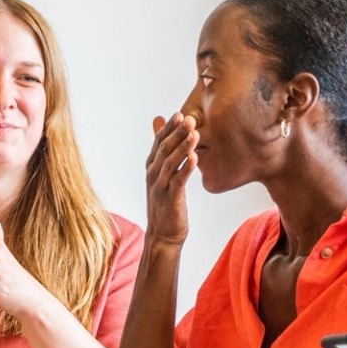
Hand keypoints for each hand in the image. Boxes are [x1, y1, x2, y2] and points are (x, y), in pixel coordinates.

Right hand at [144, 113, 197, 246]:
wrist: (163, 234)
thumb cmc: (167, 203)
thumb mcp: (164, 177)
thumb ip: (165, 155)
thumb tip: (164, 139)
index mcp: (152, 166)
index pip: (159, 142)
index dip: (169, 128)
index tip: (180, 114)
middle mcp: (153, 174)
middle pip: (164, 149)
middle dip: (177, 133)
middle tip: (189, 118)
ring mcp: (160, 186)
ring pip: (170, 162)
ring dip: (182, 147)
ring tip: (194, 133)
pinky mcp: (169, 198)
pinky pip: (178, 180)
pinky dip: (185, 168)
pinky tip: (194, 157)